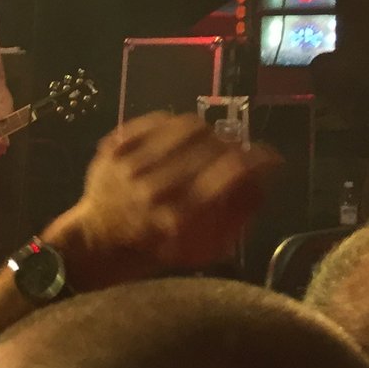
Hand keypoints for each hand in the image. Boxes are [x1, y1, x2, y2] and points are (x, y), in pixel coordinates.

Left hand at [47, 113, 277, 288]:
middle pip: (212, 145)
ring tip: (209, 143)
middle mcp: (156, 187)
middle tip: (236, 152)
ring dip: (208, 132)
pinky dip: (176, 124)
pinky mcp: (114, 149)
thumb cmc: (158, 247)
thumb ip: (238, 215)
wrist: (98, 239)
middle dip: (234, 146)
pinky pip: (157, 120)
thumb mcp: (205, 247)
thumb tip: (263, 179)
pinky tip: (180, 138)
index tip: (269, 158)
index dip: (260, 159)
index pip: (232, 170)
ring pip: (186, 126)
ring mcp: (131, 165)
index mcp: (182, 215)